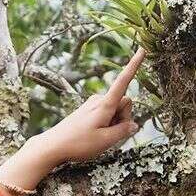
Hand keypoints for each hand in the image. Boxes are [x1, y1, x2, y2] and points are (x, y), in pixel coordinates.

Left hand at [36, 46, 145, 166]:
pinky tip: (92, 135)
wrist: (52, 146)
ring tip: (97, 136)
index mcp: (104, 104)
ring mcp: (92, 104)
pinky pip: (106, 113)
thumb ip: (124, 131)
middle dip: (123, 117)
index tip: (142, 49)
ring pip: (115, 109)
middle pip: (125, 102)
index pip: (123, 81)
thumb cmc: (78, 143)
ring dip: (114, 122)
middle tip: (108, 134)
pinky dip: (106, 124)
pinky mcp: (87, 110)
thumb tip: (134, 125)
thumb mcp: (106, 141)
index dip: (134, 66)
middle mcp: (98, 100)